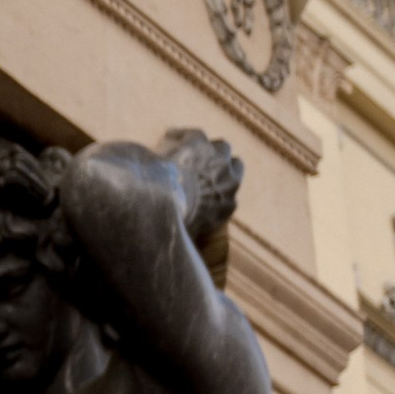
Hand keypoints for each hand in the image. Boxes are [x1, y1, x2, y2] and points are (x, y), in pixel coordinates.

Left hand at [161, 127, 243, 249]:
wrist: (160, 205)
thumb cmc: (169, 227)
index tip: (207, 188)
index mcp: (227, 205)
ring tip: (189, 148)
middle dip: (221, 165)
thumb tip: (180, 258)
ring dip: (208, 148)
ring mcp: (216, 159)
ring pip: (221, 146)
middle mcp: (229, 180)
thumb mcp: (186, 240)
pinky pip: (193, 134)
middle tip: (203, 164)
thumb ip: (190, 240)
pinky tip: (167, 139)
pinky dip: (180, 136)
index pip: (232, 192)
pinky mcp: (199, 143)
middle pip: (234, 165)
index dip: (219, 188)